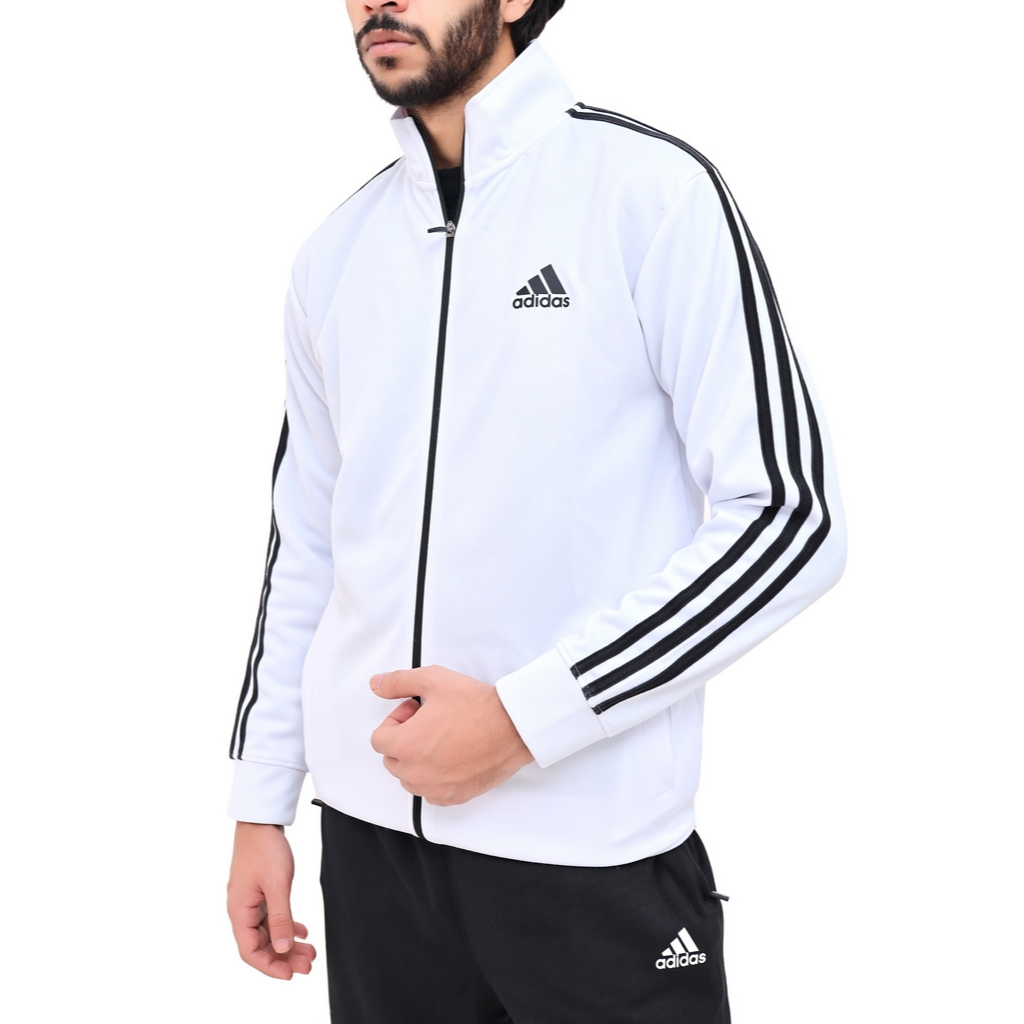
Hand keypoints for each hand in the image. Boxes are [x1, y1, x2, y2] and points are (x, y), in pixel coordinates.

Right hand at [227, 822, 315, 979]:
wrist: (261, 821)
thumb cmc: (264, 848)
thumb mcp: (277, 884)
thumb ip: (280, 917)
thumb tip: (282, 948)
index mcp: (239, 911)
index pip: (250, 952)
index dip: (270, 966)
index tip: (291, 974)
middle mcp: (242, 910)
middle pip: (261, 945)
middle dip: (284, 958)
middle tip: (308, 965)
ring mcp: (251, 901)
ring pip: (269, 932)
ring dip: (288, 944)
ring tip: (309, 952)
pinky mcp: (260, 893)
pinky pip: (272, 917)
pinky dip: (287, 926)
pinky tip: (302, 931)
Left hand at [370, 666, 533, 805]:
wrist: (513, 727)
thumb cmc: (476, 705)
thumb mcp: (433, 680)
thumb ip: (398, 682)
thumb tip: (376, 684)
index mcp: (406, 745)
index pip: (379, 739)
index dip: (395, 721)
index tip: (415, 712)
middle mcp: (416, 773)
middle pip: (392, 759)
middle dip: (404, 740)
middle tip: (429, 721)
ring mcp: (435, 788)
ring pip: (409, 778)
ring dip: (417, 760)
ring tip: (441, 739)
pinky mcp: (454, 796)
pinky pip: (430, 792)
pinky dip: (434, 778)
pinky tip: (452, 757)